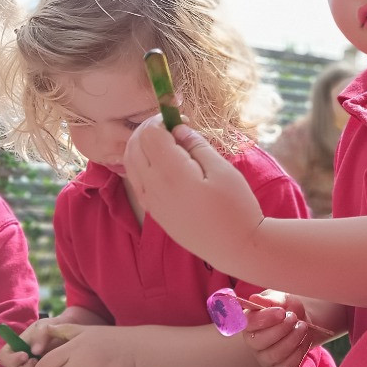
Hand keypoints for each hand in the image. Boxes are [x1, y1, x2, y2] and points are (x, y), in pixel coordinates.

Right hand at [0, 317, 59, 366]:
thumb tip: (35, 350)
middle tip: (37, 362)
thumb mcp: (47, 326)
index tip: (25, 355)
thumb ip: (40, 334)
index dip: (11, 360)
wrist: (71, 337)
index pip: (2, 358)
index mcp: (15, 349)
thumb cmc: (55, 329)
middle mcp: (18, 365)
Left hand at [124, 118, 262, 272]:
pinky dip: (140, 164)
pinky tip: (160, 162)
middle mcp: (153, 187)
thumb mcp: (222, 170)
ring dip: (142, 145)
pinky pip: (135, 180)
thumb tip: (178, 128)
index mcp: (172, 173)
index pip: (150, 134)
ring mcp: (150, 201)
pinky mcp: (153, 212)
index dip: (162, 120)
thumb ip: (197, 146)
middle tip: (171, 126)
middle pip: (135, 145)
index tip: (181, 119)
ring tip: (166, 142)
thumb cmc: (236, 207)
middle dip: (148, 129)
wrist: (235, 247)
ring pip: (130, 162)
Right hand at [244, 292, 317, 366]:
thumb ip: (270, 300)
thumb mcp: (281, 299)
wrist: (303, 321)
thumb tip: (254, 299)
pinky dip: (299, 352)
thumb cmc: (288, 309)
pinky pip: (287, 366)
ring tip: (302, 327)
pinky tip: (303, 340)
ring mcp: (265, 358)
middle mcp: (253, 342)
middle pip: (259, 342)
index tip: (282, 312)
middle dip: (281, 329)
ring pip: (274, 355)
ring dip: (292, 339)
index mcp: (249, 323)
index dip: (265, 319)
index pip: (248, 324)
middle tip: (294, 318)